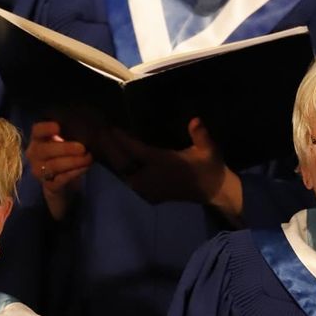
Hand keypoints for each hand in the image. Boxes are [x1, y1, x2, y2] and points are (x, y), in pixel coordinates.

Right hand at [25, 120, 91, 220]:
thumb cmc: (64, 156)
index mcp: (38, 140)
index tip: (58, 127)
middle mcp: (34, 155)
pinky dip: (74, 173)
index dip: (45, 128)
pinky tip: (84, 168)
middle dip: (65, 149)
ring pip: (53, 166)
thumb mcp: (64, 142)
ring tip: (88, 158)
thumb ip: (67, 134)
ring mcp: (39, 172)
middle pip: (45, 150)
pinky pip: (60, 179)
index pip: (37, 131)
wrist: (62, 183)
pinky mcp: (49, 186)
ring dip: (73, 162)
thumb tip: (83, 128)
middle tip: (82, 148)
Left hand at [104, 118, 242, 219]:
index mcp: (164, 164)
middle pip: (124, 164)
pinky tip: (117, 159)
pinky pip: (130, 181)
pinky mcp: (150, 195)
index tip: (111, 128)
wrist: (214, 191)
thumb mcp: (209, 149)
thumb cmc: (209, 167)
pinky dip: (123, 170)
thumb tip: (195, 119)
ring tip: (106, 144)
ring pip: (125, 174)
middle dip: (112, 149)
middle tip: (101, 133)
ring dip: (115, 159)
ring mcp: (149, 189)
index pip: (137, 151)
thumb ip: (200, 135)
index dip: (123, 140)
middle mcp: (152, 178)